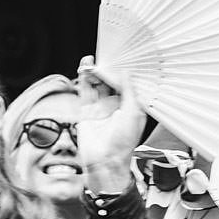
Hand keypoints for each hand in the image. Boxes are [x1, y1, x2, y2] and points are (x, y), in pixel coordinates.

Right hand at [75, 55, 146, 191]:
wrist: (105, 161)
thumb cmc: (124, 142)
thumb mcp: (134, 112)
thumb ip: (129, 90)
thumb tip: (126, 73)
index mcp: (129, 107)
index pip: (126, 84)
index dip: (123, 71)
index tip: (122, 58)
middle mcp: (115, 106)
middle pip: (110, 82)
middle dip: (107, 70)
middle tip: (106, 58)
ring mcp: (100, 108)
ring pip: (96, 84)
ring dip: (95, 72)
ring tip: (93, 61)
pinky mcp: (86, 111)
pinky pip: (85, 91)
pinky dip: (83, 78)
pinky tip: (85, 67)